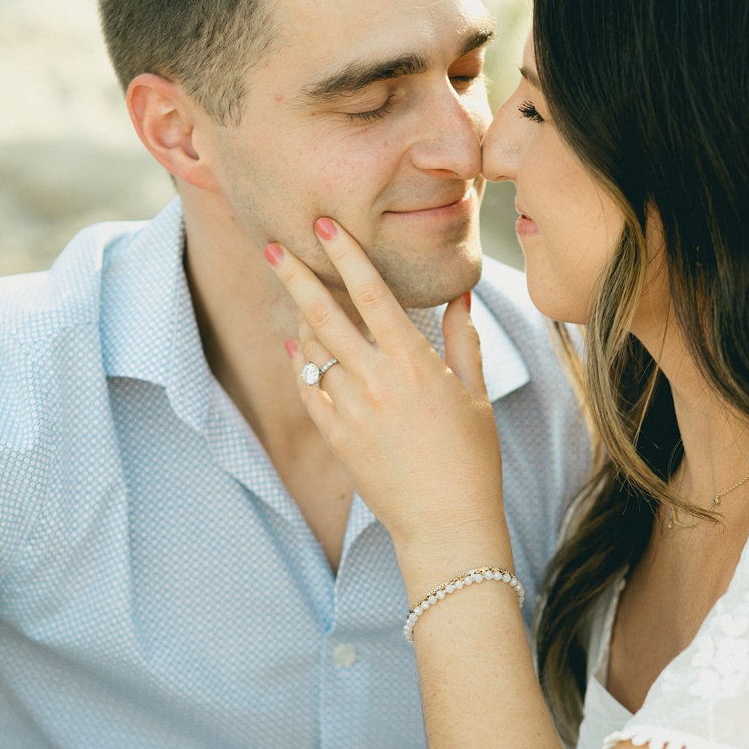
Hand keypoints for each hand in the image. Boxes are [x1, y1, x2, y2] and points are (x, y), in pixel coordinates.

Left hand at [267, 222, 511, 593]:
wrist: (446, 521)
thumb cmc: (471, 458)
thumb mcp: (475, 393)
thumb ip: (463, 339)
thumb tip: (459, 296)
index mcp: (414, 362)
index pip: (373, 295)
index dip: (346, 256)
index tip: (323, 226)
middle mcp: (377, 380)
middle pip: (326, 316)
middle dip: (296, 276)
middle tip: (272, 246)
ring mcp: (352, 410)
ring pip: (312, 351)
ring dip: (300, 319)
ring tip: (294, 296)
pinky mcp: (337, 439)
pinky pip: (308, 391)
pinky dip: (299, 365)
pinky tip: (293, 346)